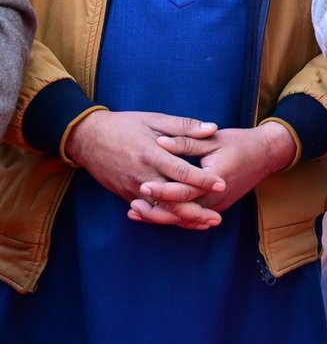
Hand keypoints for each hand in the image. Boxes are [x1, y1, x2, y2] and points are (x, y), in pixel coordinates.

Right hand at [64, 110, 224, 207]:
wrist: (87, 138)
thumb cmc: (124, 125)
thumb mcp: (154, 119)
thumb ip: (184, 126)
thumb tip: (213, 128)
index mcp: (151, 153)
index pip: (180, 171)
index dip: (201, 179)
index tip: (222, 184)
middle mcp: (141, 175)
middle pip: (170, 199)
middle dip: (195, 211)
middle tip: (217, 218)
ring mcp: (132, 188)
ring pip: (159, 210)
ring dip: (182, 219)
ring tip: (205, 224)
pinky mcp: (126, 195)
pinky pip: (148, 211)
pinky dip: (166, 218)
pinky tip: (183, 221)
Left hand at [130, 121, 297, 228]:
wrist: (266, 154)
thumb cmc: (239, 142)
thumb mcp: (213, 138)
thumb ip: (186, 141)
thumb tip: (160, 142)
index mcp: (217, 178)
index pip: (185, 190)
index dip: (163, 188)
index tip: (142, 184)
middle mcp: (217, 197)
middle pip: (181, 211)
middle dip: (155, 210)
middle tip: (131, 205)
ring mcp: (217, 205)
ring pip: (184, 218)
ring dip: (160, 216)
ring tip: (135, 211)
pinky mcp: (215, 207)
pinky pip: (190, 217)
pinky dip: (171, 216)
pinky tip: (152, 212)